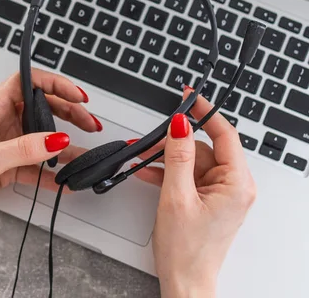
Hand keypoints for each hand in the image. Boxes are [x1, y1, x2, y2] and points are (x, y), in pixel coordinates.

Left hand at [0, 69, 96, 234]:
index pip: (28, 82)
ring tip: (84, 154)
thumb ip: (24, 149)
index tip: (77, 96)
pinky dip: (51, 172)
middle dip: (68, 114)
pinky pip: (35, 164)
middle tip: (89, 125)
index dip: (55, 84)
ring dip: (63, 146)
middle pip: (41, 108)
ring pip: (41, 138)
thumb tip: (57, 139)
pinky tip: (65, 180)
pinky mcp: (5, 165)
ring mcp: (3, 144)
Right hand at [134, 90, 256, 297]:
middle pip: (202, 148)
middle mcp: (233, 186)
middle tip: (147, 143)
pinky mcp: (207, 200)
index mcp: (236, 184)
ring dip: (165, 160)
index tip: (187, 97)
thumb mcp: (176, 197)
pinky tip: (147, 173)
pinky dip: (168, 173)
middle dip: (172, 144)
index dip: (204, 112)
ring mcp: (220, 193)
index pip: (224, 135)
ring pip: (191, 162)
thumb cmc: (186, 251)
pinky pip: (187, 176)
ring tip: (140, 160)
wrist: (184, 281)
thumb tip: (180, 125)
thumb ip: (177, 157)